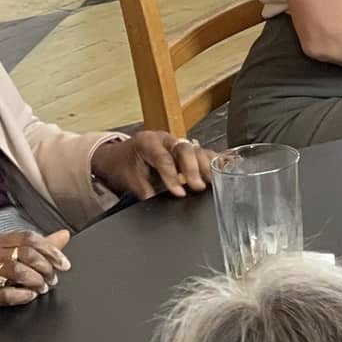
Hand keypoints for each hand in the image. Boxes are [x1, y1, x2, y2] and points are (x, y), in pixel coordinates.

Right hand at [0, 230, 69, 310]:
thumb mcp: (2, 250)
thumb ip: (33, 245)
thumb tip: (63, 235)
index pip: (29, 239)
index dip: (51, 251)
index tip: (64, 263)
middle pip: (26, 254)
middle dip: (46, 267)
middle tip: (53, 278)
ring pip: (18, 271)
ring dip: (36, 280)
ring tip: (42, 288)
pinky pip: (4, 293)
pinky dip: (22, 295)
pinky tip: (29, 296)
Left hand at [91, 132, 209, 200]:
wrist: (121, 156)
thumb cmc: (125, 165)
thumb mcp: (128, 178)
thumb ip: (143, 189)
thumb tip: (154, 202)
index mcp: (147, 141)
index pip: (163, 158)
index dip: (172, 176)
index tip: (180, 193)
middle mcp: (165, 139)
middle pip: (184, 149)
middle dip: (192, 169)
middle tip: (197, 187)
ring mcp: (177, 142)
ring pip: (196, 149)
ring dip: (205, 166)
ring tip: (212, 182)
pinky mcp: (187, 148)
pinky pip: (203, 152)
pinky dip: (212, 162)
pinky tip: (220, 171)